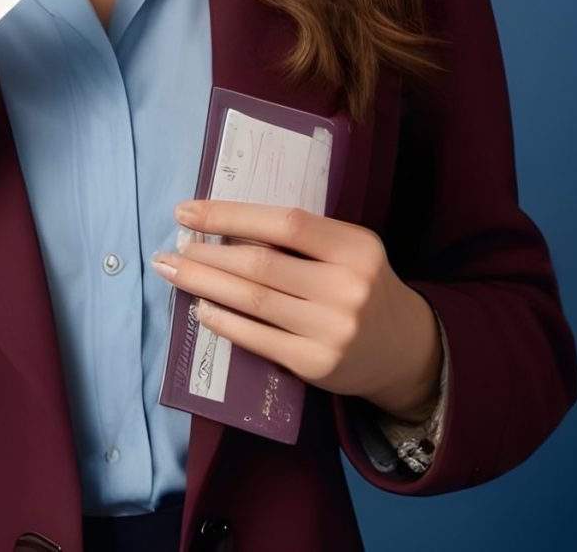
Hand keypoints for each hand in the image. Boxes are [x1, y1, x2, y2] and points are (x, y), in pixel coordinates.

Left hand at [152, 200, 441, 416]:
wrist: (406, 351)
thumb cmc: (363, 286)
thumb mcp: (348, 250)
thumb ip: (302, 238)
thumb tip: (224, 226)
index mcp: (355, 247)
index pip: (285, 222)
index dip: (231, 215)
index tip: (188, 211)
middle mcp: (347, 287)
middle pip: (261, 265)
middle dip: (206, 254)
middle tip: (170, 247)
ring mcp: (332, 330)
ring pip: (253, 301)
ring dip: (204, 284)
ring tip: (173, 271)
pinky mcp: (317, 365)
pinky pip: (258, 339)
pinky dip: (224, 322)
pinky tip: (202, 309)